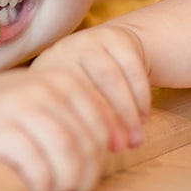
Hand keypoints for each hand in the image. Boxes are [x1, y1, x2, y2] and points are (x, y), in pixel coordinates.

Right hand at [0, 69, 124, 190]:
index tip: (89, 179)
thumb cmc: (16, 120)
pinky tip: (37, 188)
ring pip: (66, 155)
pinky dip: (43, 184)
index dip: (102, 159)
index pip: (101, 125)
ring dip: (66, 183)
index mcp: (65, 79)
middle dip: (85, 175)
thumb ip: (83, 118)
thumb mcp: (51, 108)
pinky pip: (36, 166)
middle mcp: (44, 87)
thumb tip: (129, 142)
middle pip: (86, 143)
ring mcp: (21, 106)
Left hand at [30, 24, 151, 150]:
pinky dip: (140, 96)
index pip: (63, 101)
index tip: (100, 151)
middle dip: (108, 122)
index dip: (84, 127)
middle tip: (122, 146)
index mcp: (47, 70)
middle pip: (87, 89)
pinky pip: (131, 67)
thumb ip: (73, 122)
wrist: (113, 48)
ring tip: (136, 137)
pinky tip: (143, 117)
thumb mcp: (71, 100)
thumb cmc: (88, 88)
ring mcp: (90, 39)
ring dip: (127, 112)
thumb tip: (83, 156)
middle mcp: (64, 50)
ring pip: (111, 78)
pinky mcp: (116, 35)